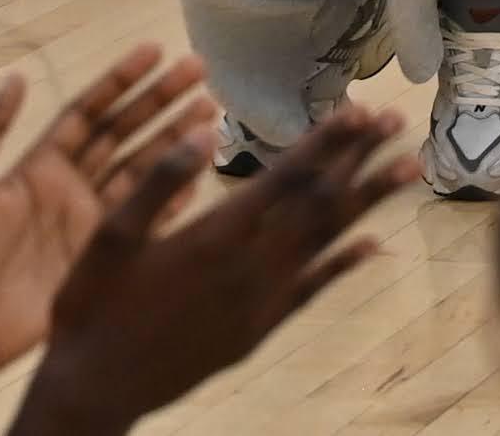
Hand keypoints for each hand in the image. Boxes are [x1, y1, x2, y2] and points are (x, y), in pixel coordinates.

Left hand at [0, 50, 217, 401]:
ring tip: (213, 114)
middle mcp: (71, 187)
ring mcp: (90, 224)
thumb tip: (15, 76)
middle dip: (161, 102)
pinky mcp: (102, 259)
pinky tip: (200, 176)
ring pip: (141, 172)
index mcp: (40, 165)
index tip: (155, 51)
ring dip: (175, 142)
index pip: (88, 112)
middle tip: (201, 70)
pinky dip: (172, 198)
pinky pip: (144, 221)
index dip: (120, 81)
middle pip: (124, 134)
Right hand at [10, 111, 409, 435]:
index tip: (359, 110)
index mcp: (214, 236)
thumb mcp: (111, 235)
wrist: (95, 389)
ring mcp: (258, 303)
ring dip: (367, 201)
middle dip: (359, 158)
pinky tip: (373, 244)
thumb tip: (203, 132)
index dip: (326, 142)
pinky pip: (312, 290)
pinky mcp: (257, 331)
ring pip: (326, 242)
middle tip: (396, 122)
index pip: (286, 178)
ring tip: (408, 169)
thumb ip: (159, 181)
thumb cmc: (92, 306)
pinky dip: (344, 263)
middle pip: (319, 203)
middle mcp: (248, 267)